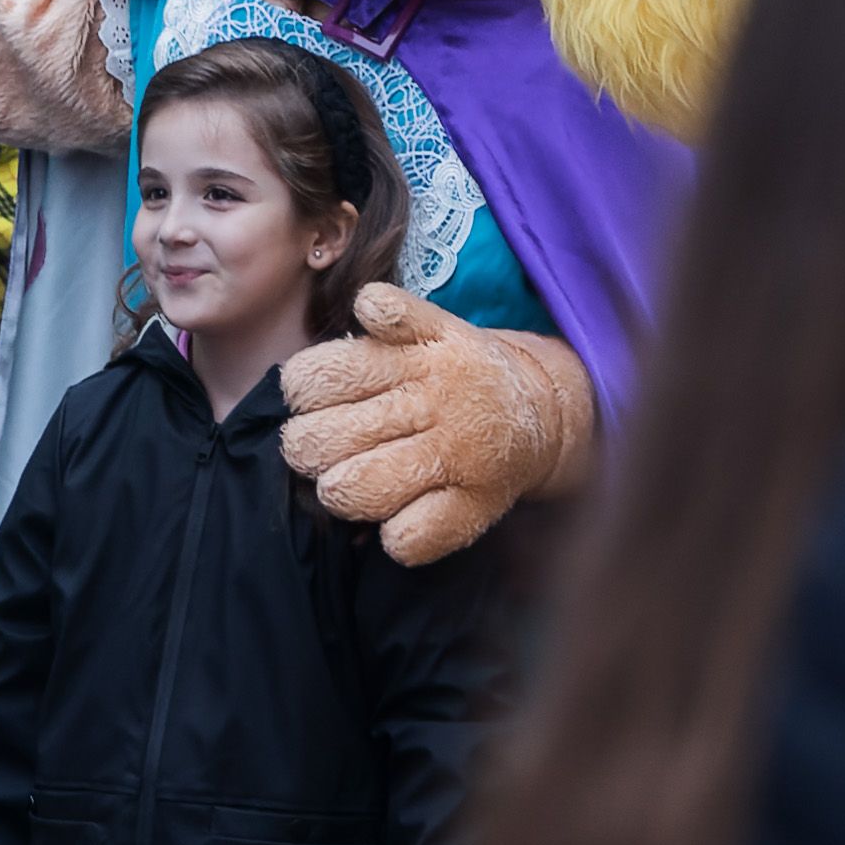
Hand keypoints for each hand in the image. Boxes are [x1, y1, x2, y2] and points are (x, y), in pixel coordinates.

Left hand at [280, 285, 597, 564]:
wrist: (543, 414)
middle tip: (323, 448)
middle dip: (307, 450)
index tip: (315, 401)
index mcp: (413, 358)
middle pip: (321, 441)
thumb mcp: (435, 326)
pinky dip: (393, 536)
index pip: (318, 377)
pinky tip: (399, 515)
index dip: (301, 392)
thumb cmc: (461, 374)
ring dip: (339, 492)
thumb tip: (367, 305)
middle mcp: (433, 404)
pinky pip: (407, 539)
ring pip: (356, 489)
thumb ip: (393, 313)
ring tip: (348, 482)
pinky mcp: (474, 507)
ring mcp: (454, 457)